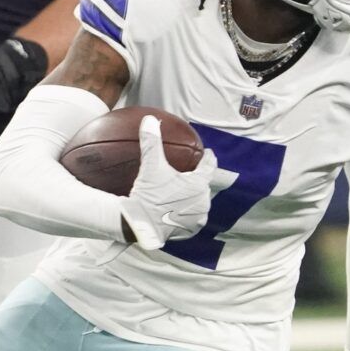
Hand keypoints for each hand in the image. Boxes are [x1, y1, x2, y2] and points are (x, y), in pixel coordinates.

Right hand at [119, 115, 230, 248]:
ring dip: (193, 196)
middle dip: (197, 179)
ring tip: (184, 191)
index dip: (208, 158)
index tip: (207, 153)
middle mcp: (203, 202)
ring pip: (199, 202)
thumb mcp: (151, 166)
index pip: (209, 166)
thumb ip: (152, 142)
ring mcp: (198, 218)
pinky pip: (193, 217)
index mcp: (199, 184)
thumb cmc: (149, 194)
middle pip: (203, 185)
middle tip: (189, 173)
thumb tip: (150, 120)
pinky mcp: (191, 230)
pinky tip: (179, 209)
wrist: (140, 225)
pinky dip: (187, 212)